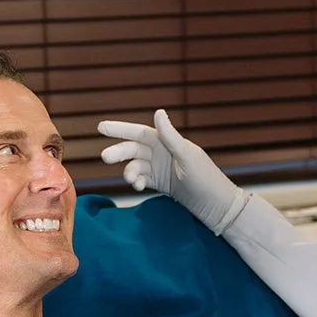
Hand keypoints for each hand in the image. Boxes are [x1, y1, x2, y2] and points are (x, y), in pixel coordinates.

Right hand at [98, 109, 249, 235]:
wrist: (215, 205)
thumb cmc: (205, 177)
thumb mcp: (186, 155)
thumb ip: (170, 136)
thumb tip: (158, 111)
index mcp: (167, 141)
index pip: (139, 132)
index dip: (120, 129)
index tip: (101, 127)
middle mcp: (161, 152)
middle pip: (133, 149)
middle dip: (119, 152)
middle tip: (105, 157)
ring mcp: (159, 168)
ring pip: (135, 166)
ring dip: (129, 171)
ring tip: (131, 179)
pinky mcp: (159, 183)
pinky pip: (141, 179)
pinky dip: (137, 182)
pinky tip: (139, 186)